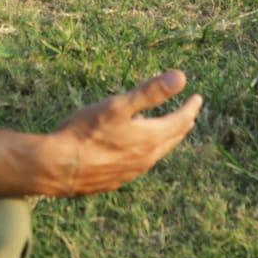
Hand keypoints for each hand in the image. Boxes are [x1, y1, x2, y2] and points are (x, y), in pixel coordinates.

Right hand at [47, 71, 201, 196]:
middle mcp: (145, 158)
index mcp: (150, 138)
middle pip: (171, 139)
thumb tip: (182, 77)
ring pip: (156, 153)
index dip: (190, 108)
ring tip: (168, 133)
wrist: (59, 167)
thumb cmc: (87, 132)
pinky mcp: (116, 179)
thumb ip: (151, 92)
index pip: (179, 121)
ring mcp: (131, 171)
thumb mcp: (119, 105)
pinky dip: (147, 153)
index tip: (198, 99)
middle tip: (189, 116)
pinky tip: (137, 153)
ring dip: (166, 140)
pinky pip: (140, 164)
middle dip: (181, 125)